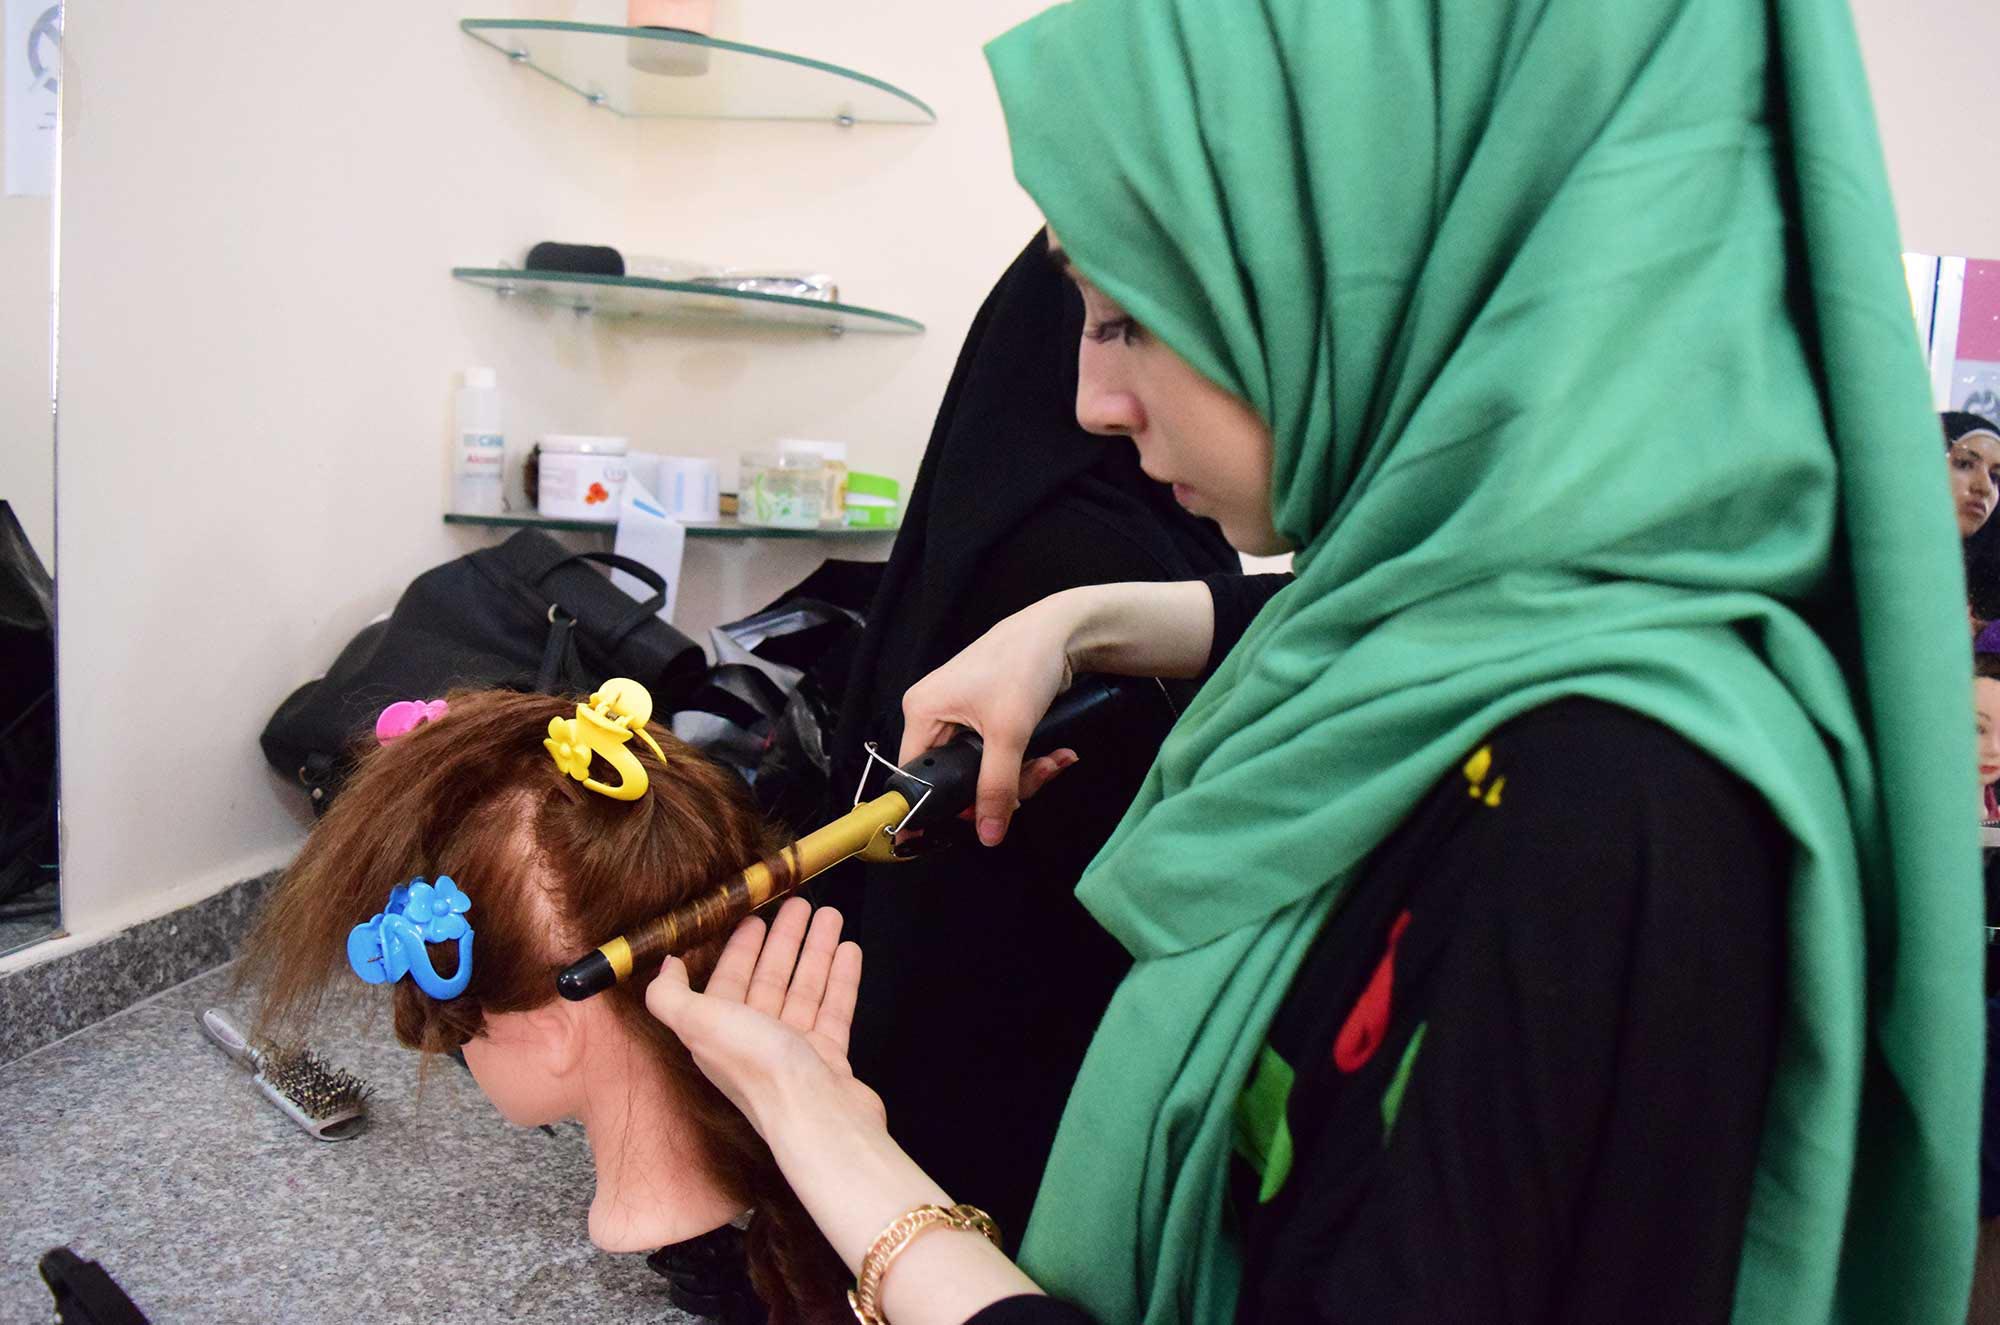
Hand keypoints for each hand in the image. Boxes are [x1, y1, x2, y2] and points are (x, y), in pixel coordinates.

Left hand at [645, 897, 882, 1136]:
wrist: (819, 1118)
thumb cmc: (760, 1069)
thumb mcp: (701, 1023)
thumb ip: (671, 995)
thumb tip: (665, 965)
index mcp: (720, 1032)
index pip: (729, 979)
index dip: (741, 946)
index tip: (756, 913)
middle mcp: (754, 1041)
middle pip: (769, 979)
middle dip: (784, 939)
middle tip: (801, 903)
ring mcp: (794, 1051)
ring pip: (805, 988)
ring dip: (816, 951)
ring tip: (831, 915)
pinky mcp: (828, 1058)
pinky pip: (835, 1009)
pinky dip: (841, 978)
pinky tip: (849, 950)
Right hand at [898, 595, 1087, 846]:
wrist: (1062, 631)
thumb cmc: (1024, 663)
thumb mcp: (1009, 732)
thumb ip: (996, 787)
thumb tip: (987, 835)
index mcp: (922, 712)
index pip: (916, 776)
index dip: (942, 804)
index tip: (970, 823)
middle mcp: (936, 715)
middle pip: (956, 778)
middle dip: (1000, 787)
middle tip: (1032, 780)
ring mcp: (962, 716)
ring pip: (983, 771)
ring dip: (1022, 775)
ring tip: (1052, 761)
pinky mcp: (987, 718)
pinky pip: (999, 756)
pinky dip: (1027, 760)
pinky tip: (1055, 753)